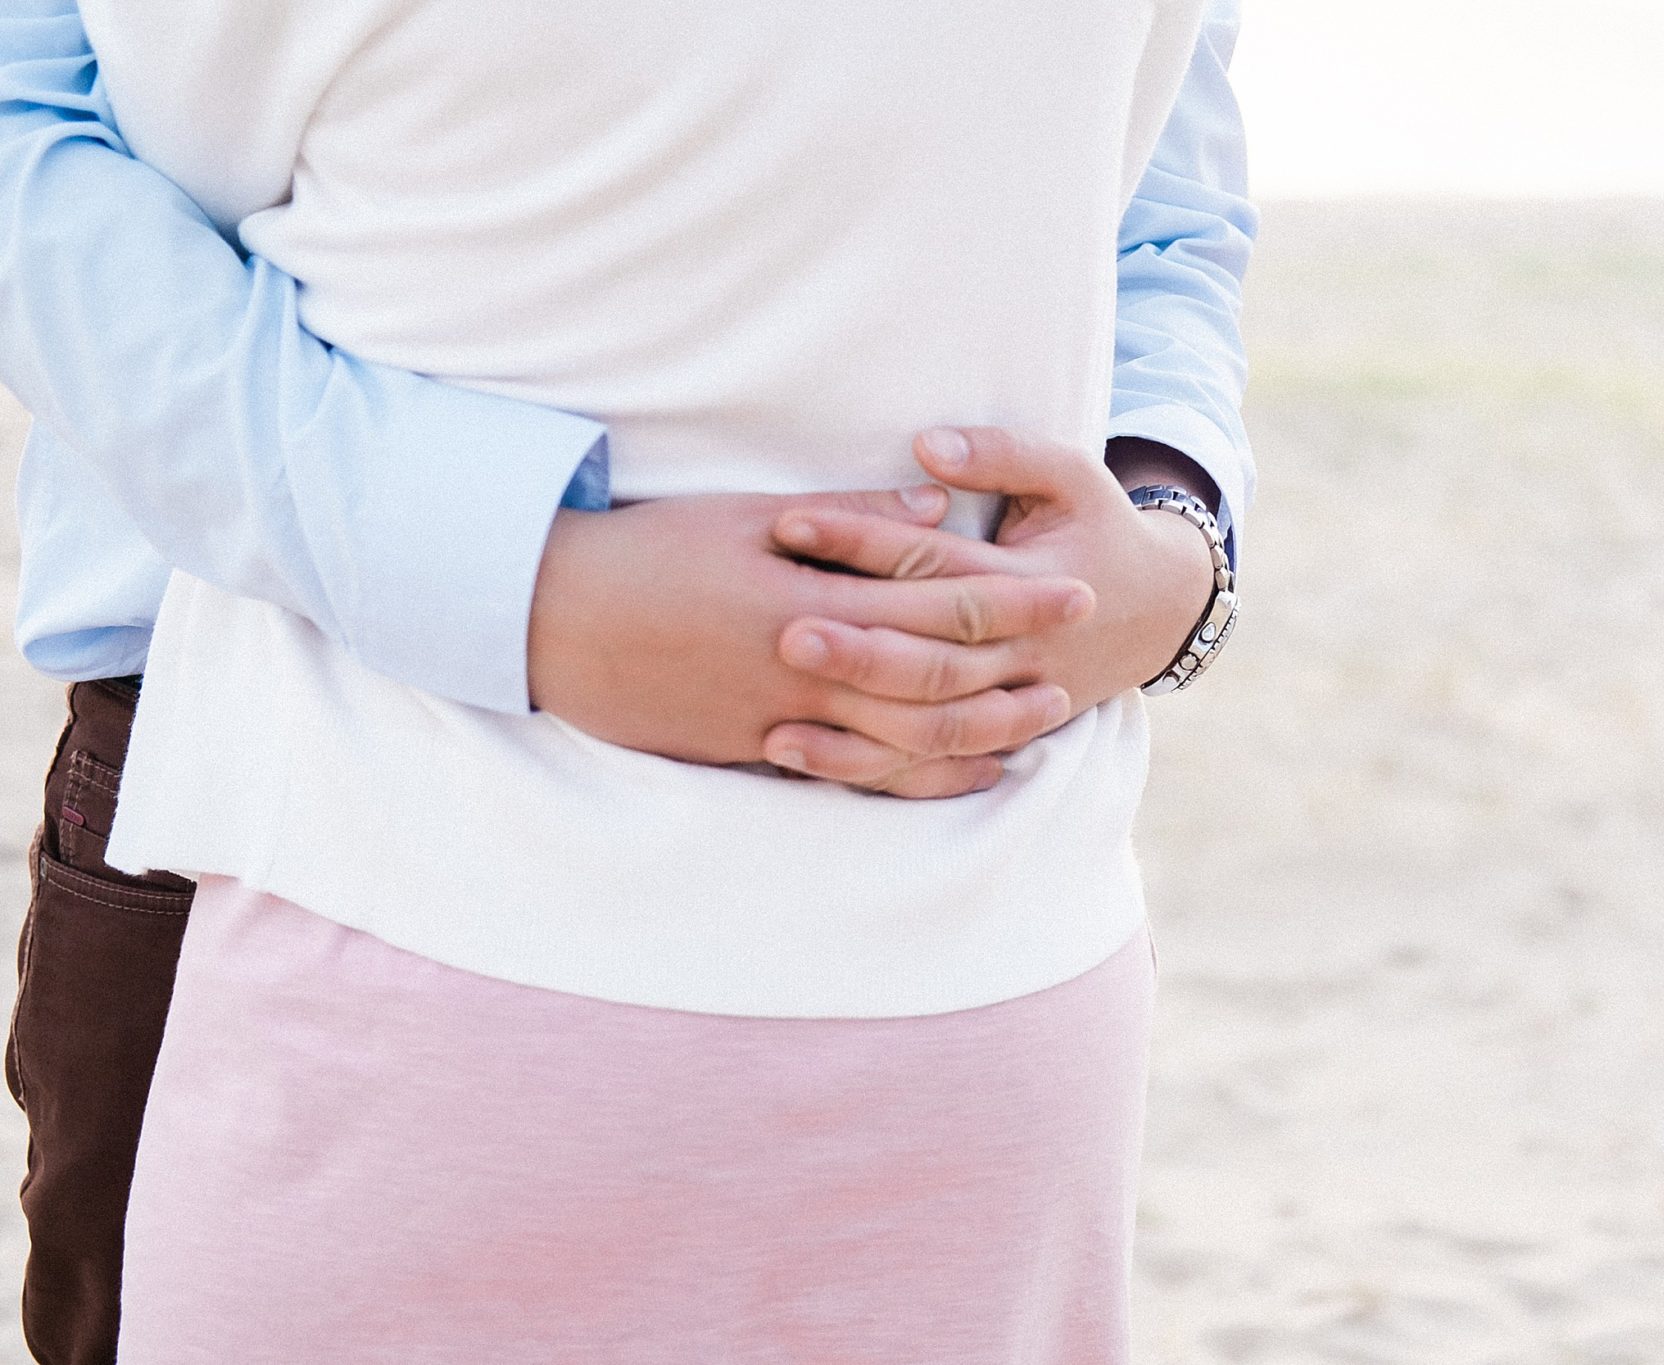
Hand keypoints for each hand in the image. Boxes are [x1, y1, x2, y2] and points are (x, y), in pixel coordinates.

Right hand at [528, 485, 1095, 797]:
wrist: (548, 618)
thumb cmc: (648, 550)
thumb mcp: (747, 516)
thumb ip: (851, 519)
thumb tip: (938, 511)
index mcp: (810, 597)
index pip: (937, 603)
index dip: (1014, 602)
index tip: (1073, 591)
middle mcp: (804, 668)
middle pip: (934, 683)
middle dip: (1013, 677)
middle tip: (1076, 671)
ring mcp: (779, 721)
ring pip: (901, 744)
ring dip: (977, 737)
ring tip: (1034, 729)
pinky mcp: (753, 752)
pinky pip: (851, 777)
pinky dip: (912, 778)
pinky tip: (956, 774)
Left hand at [759, 428, 1217, 758]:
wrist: (1159, 609)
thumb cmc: (1096, 527)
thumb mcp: (1071, 474)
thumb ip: (1003, 454)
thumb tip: (927, 447)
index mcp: (1032, 580)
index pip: (936, 564)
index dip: (864, 542)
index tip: (789, 525)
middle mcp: (1022, 653)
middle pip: (933, 660)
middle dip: (858, 651)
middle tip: (780, 632)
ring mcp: (1010, 702)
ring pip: (930, 727)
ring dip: (854, 725)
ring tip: (773, 717)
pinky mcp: (994, 734)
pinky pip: (926, 763)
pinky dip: (864, 766)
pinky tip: (794, 754)